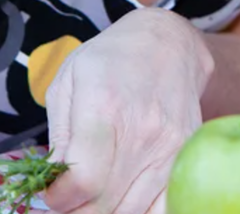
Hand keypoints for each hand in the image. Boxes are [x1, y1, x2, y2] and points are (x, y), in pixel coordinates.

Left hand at [42, 8, 214, 213]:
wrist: (169, 42)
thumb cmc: (111, 59)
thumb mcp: (68, 83)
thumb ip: (59, 138)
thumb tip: (54, 183)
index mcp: (105, 108)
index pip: (84, 182)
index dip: (59, 199)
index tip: (52, 192)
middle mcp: (144, 131)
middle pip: (106, 204)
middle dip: (77, 210)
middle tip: (70, 195)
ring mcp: (172, 146)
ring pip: (133, 210)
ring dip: (106, 211)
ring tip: (94, 193)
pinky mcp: (187, 155)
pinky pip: (165, 206)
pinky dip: (141, 210)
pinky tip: (125, 196)